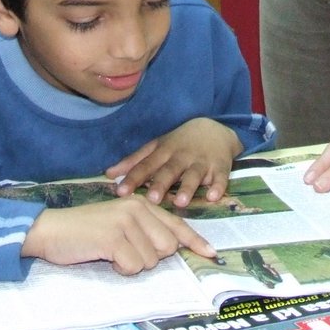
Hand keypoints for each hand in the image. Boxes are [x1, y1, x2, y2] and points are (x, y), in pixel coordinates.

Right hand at [21, 198, 215, 273]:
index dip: (195, 242)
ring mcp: (126, 221)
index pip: (177, 225)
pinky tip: (105, 257)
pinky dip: (120, 270)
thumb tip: (173, 248)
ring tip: (111, 252)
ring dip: (131, 265)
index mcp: (141, 204)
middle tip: (124, 252)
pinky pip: (133, 266)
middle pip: (167, 248)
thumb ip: (144, 230)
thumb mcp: (119, 224)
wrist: (51, 230)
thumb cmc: (85, 232)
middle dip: (149, 258)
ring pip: (150, 260)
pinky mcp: (114, 237)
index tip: (211, 254)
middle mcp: (137, 208)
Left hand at [107, 119, 242, 207]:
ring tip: (180, 201)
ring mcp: (202, 161)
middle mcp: (182, 156)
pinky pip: (220, 178)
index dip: (133, 178)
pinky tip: (213, 197)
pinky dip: (218, 186)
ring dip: (187, 187)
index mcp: (164, 151)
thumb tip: (108, 174)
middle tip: (152, 199)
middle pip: (170, 170)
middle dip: (160, 184)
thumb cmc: (180, 142)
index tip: (120, 192)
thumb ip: (134, 161)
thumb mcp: (157, 147)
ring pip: (194, 175)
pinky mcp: (221, 167)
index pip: (146, 165)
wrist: (214, 129)